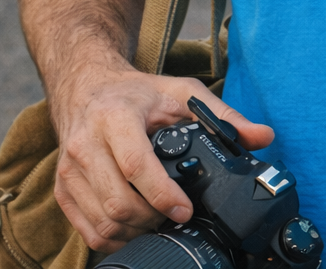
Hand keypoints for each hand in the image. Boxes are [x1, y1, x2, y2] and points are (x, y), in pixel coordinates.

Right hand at [53, 66, 274, 252]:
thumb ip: (224, 114)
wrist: (86, 88)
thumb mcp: (182, 93)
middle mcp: (86, 144)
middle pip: (119, 202)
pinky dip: (114, 238)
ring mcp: (69, 170)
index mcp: (115, 117)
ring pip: (103, 221)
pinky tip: (136, 227)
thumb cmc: (137, 92)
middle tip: (177, 215)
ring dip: (136, 231)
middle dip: (154, 218)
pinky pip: (87, 230)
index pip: (136, 165)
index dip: (163, 195)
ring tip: (160, 220)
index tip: (185, 209)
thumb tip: (264, 137)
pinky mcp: (61, 190)